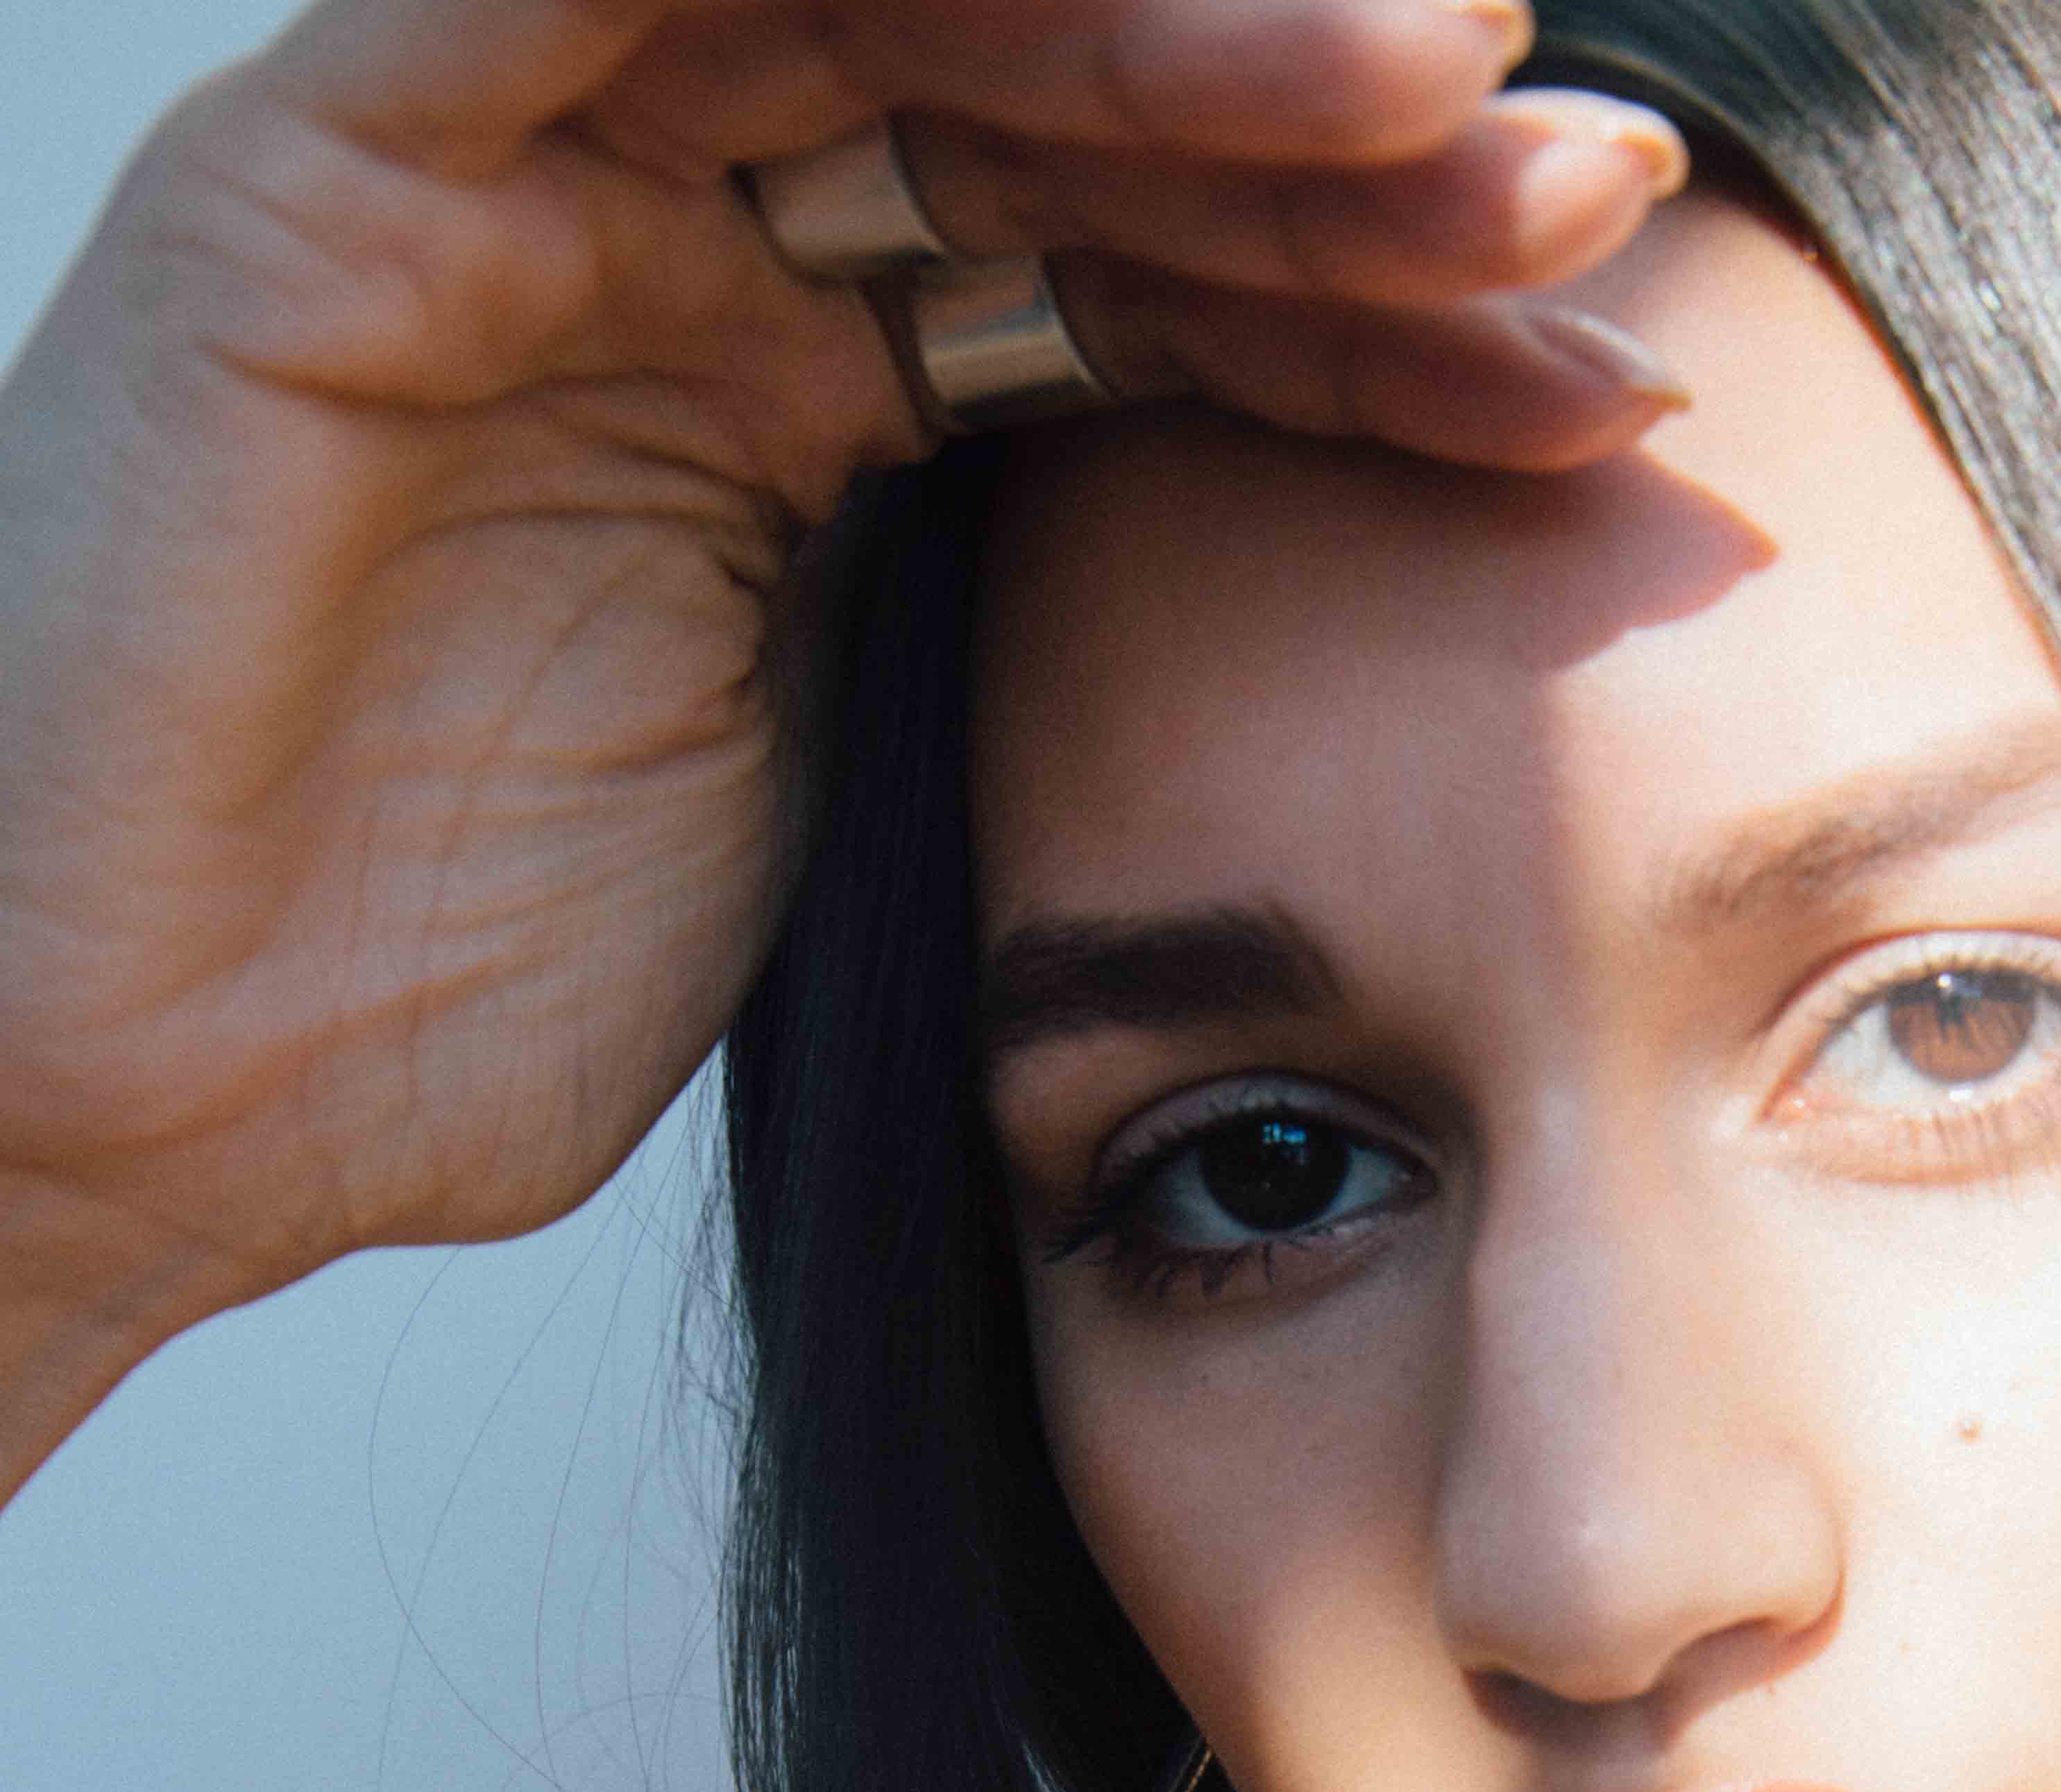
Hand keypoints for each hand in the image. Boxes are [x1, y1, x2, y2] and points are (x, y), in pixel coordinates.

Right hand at [0, 0, 1685, 1381]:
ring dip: (1171, 44)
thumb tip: (1301, 597)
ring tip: (1429, 93)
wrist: (135, 1091)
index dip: (1365, 321)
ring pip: (889, 13)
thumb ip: (1009, 641)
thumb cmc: (442, 991)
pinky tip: (1116, 5)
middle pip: (1055, 121)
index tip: (1592, 389)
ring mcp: (509, 176)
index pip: (1130, 285)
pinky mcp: (346, 166)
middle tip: (1578, 209)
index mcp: (791, 391)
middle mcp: (670, 237)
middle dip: (1330, 165)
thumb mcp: (837, 802)